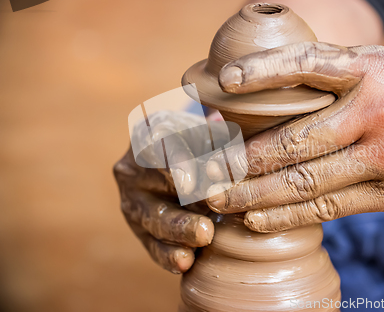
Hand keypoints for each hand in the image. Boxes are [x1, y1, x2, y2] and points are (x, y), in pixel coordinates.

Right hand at [114, 111, 214, 273]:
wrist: (183, 154)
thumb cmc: (205, 140)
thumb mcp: (213, 134)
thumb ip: (221, 146)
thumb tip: (237, 165)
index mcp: (150, 133)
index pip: (159, 147)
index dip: (176, 165)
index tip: (193, 184)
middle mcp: (134, 166)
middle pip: (155, 190)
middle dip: (180, 207)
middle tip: (205, 230)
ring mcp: (132, 198)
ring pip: (153, 219)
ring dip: (177, 234)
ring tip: (198, 246)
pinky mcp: (138, 225)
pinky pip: (151, 243)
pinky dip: (168, 254)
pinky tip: (184, 263)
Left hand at [206, 42, 383, 231]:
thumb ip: (337, 81)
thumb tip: (276, 99)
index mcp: (372, 71)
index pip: (306, 65)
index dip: (262, 73)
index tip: (224, 85)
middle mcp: (376, 113)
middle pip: (294, 140)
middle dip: (242, 158)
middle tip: (205, 170)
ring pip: (307, 182)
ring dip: (255, 194)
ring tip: (219, 200)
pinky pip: (331, 207)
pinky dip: (290, 216)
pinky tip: (259, 220)